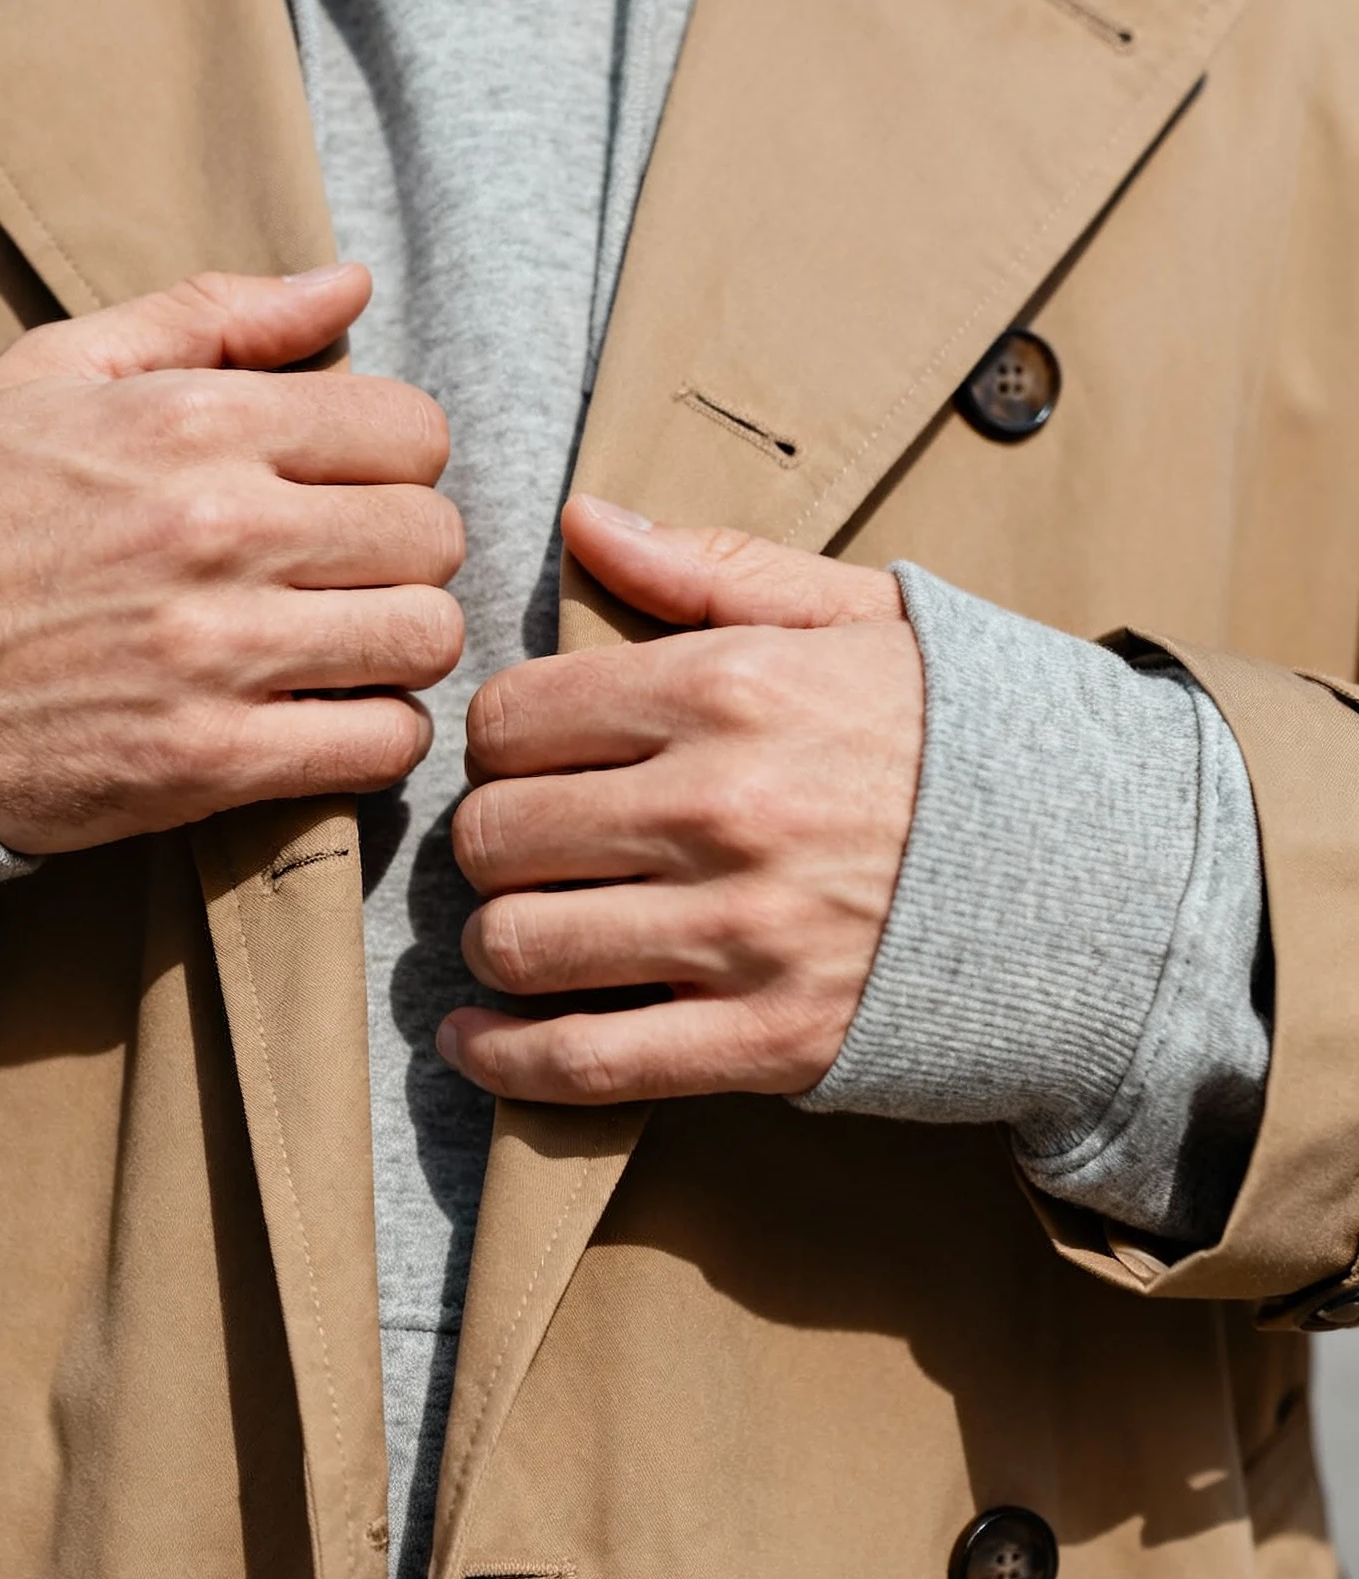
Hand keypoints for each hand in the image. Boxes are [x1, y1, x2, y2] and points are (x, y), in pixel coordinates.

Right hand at [0, 265, 463, 851]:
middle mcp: (218, 530)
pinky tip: (326, 715)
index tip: (349, 488)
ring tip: (345, 643)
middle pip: (433, 536)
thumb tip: (351, 283)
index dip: (396, 459)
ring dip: (401, 644)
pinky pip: (383, 743)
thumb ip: (216, 317)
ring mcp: (217, 652)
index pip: (411, 430)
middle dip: (407, 552)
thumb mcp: (62, 372)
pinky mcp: (210, 759)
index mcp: (195, 422)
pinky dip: (377, 734)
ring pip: (425, 638)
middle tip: (350, 571)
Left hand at [438, 495, 921, 1102]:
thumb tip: (585, 518)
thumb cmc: (963, 736)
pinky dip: (505, 1058)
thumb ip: (708, 567)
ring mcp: (740, 932)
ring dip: (497, 940)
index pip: (514, 717)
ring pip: (520, 944)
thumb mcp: (856, 616)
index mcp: (729, 688)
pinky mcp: (763, 1038)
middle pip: (497, 832)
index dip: (499, 740)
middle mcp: (721, 808)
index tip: (526, 759)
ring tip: (522, 926)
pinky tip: (479, 1039)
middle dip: (489, 839)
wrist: (1100, 874)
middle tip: (522, 844)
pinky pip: (583, 1061)